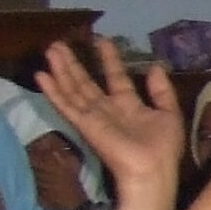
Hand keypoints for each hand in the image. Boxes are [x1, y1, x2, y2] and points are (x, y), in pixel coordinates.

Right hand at [36, 38, 181, 209]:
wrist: (152, 170)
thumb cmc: (164, 146)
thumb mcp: (169, 112)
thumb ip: (161, 90)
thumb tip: (154, 66)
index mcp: (129, 105)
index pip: (115, 77)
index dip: (108, 58)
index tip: (100, 40)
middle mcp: (107, 109)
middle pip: (86, 82)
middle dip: (73, 63)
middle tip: (59, 43)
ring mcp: (93, 116)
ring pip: (73, 89)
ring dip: (61, 70)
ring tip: (50, 49)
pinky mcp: (84, 124)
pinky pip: (66, 105)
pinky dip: (53, 91)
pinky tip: (41, 75)